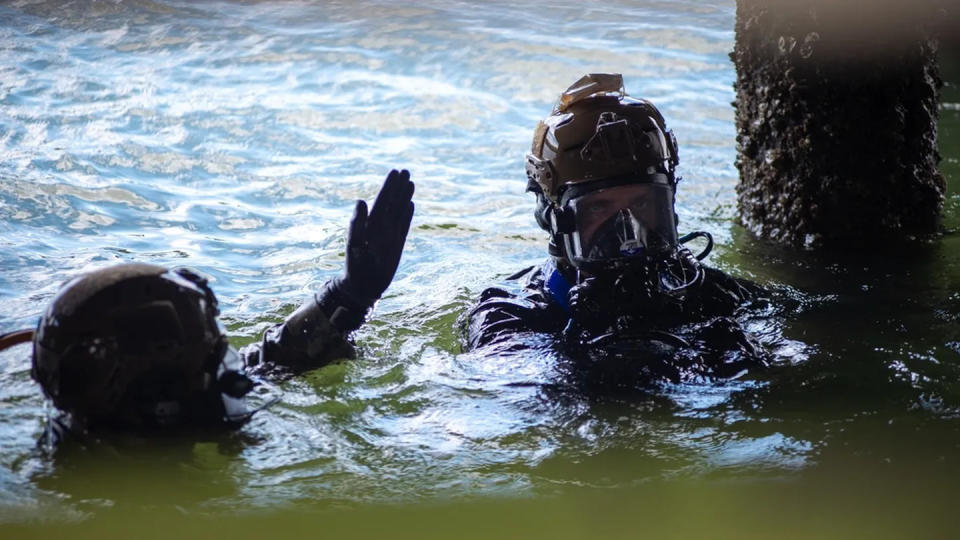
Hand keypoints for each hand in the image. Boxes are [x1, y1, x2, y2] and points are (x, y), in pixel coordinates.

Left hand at [339, 169, 414, 304]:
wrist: (363, 287)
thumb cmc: (356, 267)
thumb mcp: (355, 244)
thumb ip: (357, 223)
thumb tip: (361, 201)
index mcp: (370, 224)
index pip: (381, 200)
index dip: (388, 187)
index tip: (395, 172)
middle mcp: (380, 227)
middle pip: (391, 202)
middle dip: (397, 187)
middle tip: (405, 170)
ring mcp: (389, 235)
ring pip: (399, 211)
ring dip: (404, 197)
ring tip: (410, 182)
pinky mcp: (396, 245)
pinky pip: (403, 226)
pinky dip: (407, 215)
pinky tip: (410, 204)